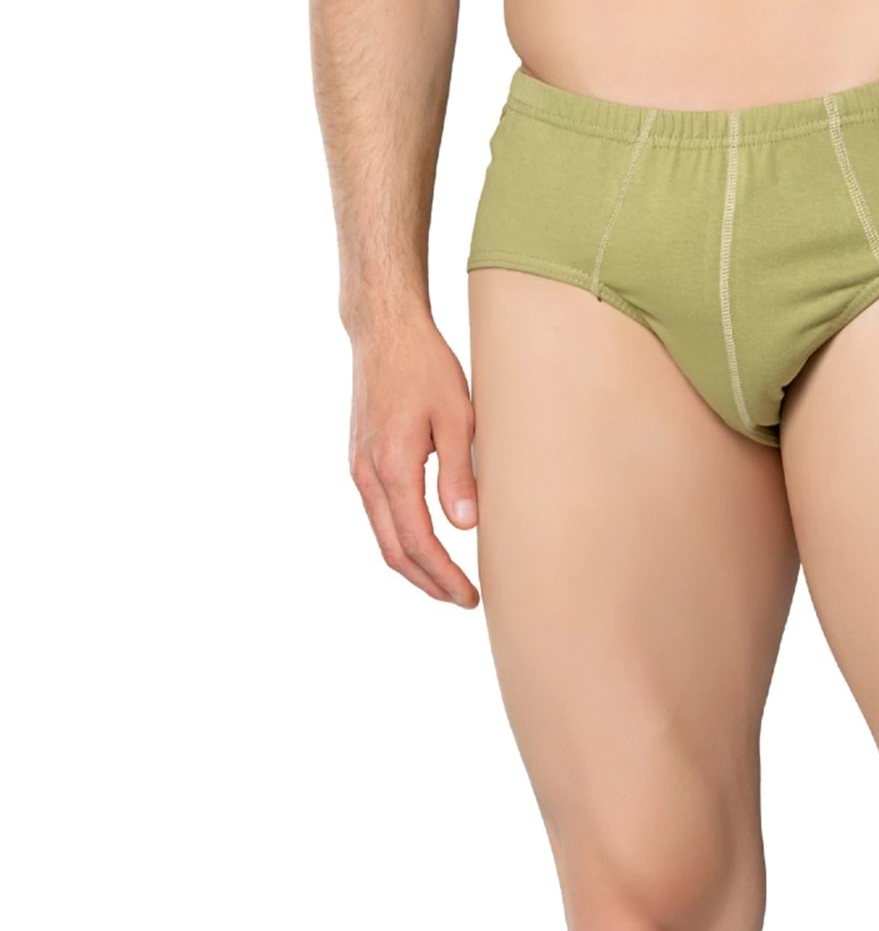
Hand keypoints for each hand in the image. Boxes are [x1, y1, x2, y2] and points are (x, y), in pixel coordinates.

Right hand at [348, 311, 480, 606]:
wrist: (384, 331)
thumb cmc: (425, 366)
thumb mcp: (457, 414)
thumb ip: (460, 472)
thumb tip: (465, 526)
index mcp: (392, 467)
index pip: (417, 542)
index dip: (443, 576)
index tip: (469, 595)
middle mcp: (367, 474)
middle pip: (393, 551)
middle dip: (428, 582)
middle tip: (462, 598)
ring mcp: (358, 467)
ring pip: (382, 535)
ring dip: (413, 564)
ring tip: (447, 580)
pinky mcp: (359, 459)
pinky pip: (377, 513)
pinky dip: (400, 538)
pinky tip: (423, 541)